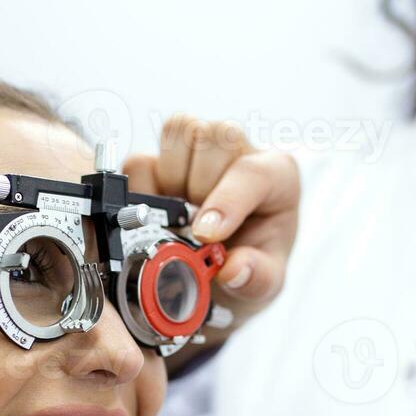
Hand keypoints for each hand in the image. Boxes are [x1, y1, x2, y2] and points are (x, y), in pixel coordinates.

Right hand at [123, 114, 298, 368]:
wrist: (222, 272)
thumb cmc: (251, 264)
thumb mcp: (264, 283)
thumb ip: (258, 278)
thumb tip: (234, 269)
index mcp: (276, 175)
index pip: (252, 171)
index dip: (226, 201)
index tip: (205, 235)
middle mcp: (239, 152)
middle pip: (213, 137)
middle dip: (199, 187)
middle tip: (199, 226)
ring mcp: (198, 151)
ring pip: (179, 132)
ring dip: (172, 181)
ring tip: (182, 216)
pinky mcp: (159, 162)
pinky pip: (140, 161)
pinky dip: (144, 191)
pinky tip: (162, 215)